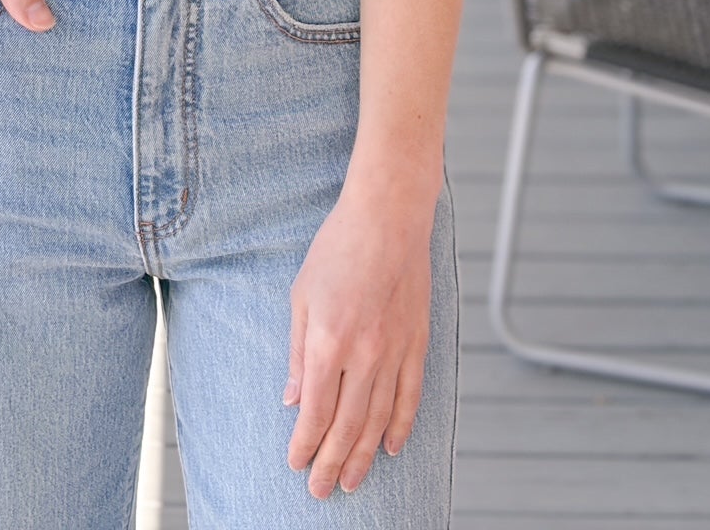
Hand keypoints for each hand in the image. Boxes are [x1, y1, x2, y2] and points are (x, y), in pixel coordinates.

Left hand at [282, 174, 434, 497]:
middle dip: (331, 464)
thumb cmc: (337, 249)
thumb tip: (292, 400)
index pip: (314, 412)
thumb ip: (297, 352)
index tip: (296, 464)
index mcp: (327, 342)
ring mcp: (394, 352)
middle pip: (346, 426)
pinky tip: (390, 448)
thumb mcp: (301, 295)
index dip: (305, 445)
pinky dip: (400, 427)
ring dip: (363, 456)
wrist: (388, 217)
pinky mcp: (417, 343)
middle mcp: (363, 355)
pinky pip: (410, 396)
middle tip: (321, 491)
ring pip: (379, 421)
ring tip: (352, 482)